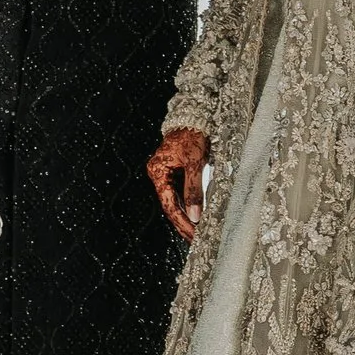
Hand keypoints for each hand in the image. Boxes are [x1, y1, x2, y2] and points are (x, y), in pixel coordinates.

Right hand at [149, 125, 208, 240]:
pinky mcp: (175, 171)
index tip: (193, 234)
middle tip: (195, 239)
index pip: (170, 205)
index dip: (182, 222)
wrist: (193, 115)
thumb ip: (194, 189)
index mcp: (158, 172)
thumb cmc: (192, 135)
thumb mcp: (195, 163)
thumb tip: (195, 214)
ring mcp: (166, 173)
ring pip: (175, 201)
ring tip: (196, 232)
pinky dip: (188, 204)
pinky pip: (180, 192)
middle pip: (171, 206)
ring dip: (186, 216)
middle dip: (184, 223)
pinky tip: (195, 215)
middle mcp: (159, 174)